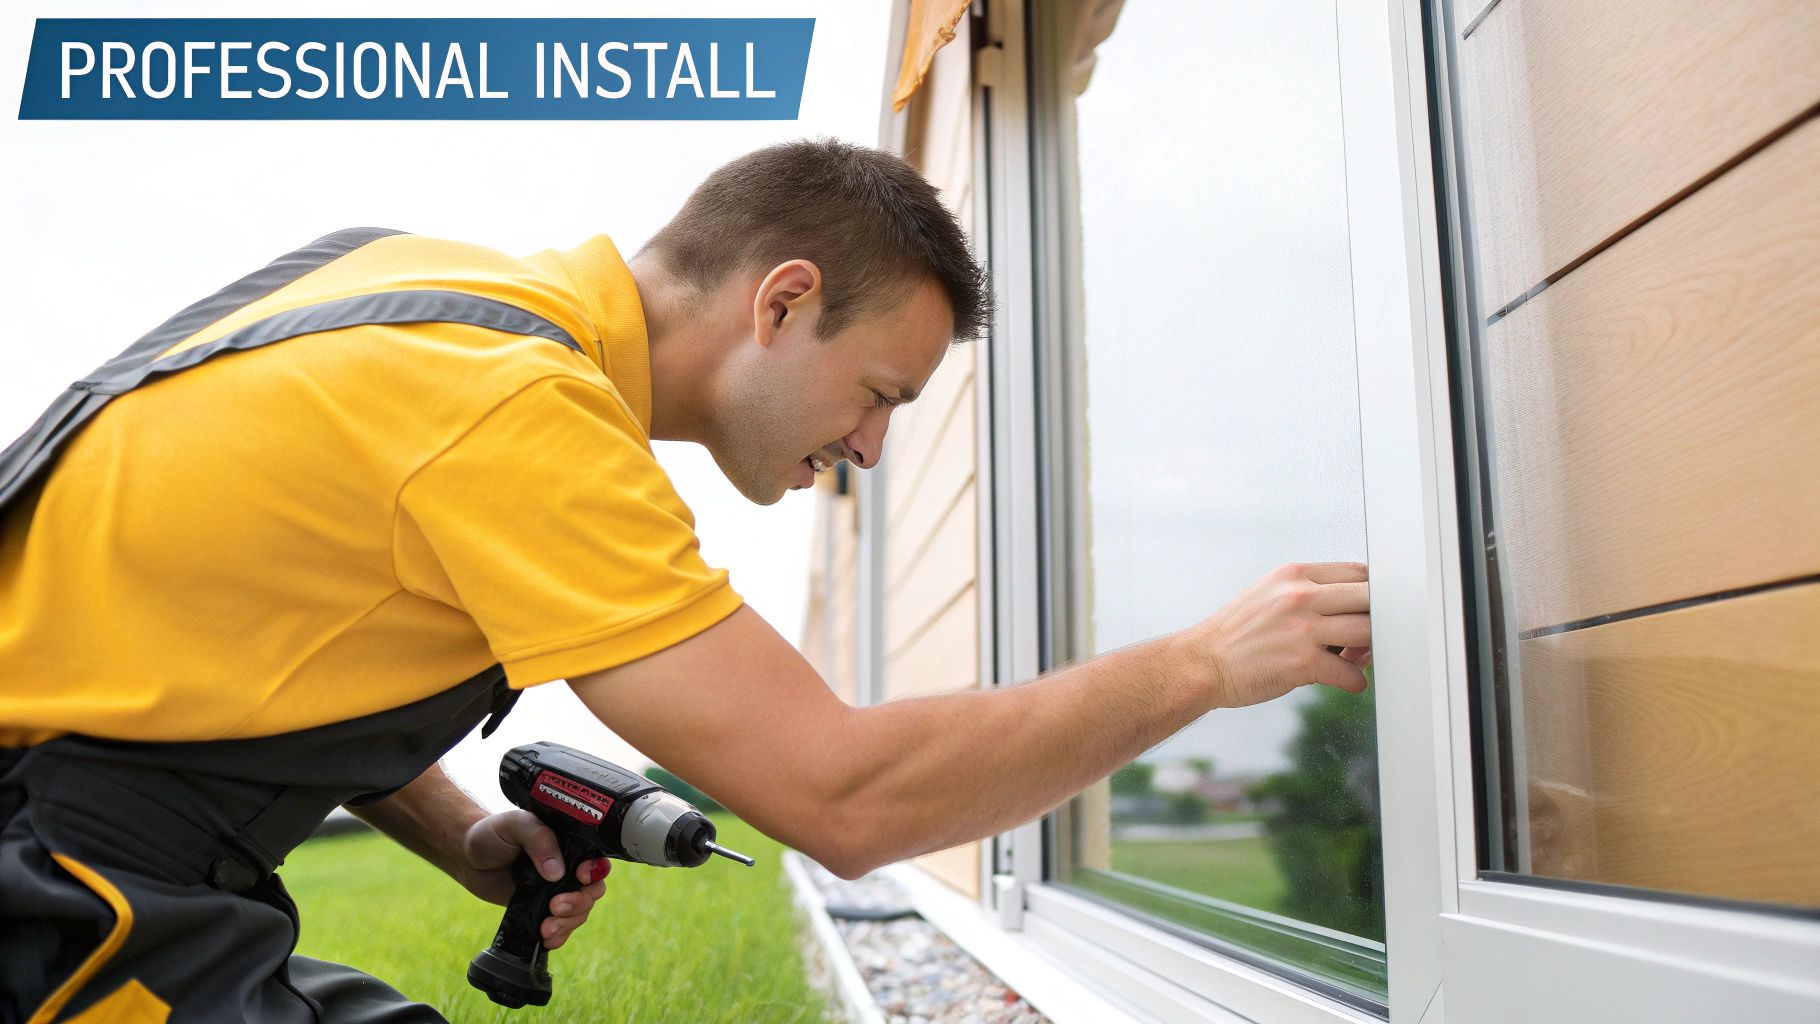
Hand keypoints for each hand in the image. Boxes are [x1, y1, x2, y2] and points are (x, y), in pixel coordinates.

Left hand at [457, 810, 609, 949]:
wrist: (466, 857)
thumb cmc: (492, 833)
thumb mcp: (516, 825)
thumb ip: (539, 840)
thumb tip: (558, 873)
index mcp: (569, 844)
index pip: (596, 859)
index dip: (595, 871)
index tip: (579, 877)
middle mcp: (567, 868)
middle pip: (592, 891)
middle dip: (579, 903)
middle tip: (556, 906)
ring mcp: (555, 891)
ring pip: (579, 912)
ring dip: (569, 923)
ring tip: (547, 927)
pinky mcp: (540, 909)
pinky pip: (561, 927)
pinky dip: (560, 936)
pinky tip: (547, 939)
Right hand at [1182, 561, 1371, 707]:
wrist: (1202, 663)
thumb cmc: (1235, 633)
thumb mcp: (1268, 594)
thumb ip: (1308, 592)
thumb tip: (1350, 606)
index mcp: (1293, 575)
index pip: (1356, 572)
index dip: (1371, 591)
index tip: (1369, 608)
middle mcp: (1299, 597)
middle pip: (1368, 597)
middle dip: (1376, 616)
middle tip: (1368, 633)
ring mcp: (1303, 630)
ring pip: (1366, 632)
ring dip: (1368, 649)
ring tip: (1357, 657)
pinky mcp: (1303, 664)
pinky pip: (1350, 674)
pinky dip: (1355, 681)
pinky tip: (1346, 681)